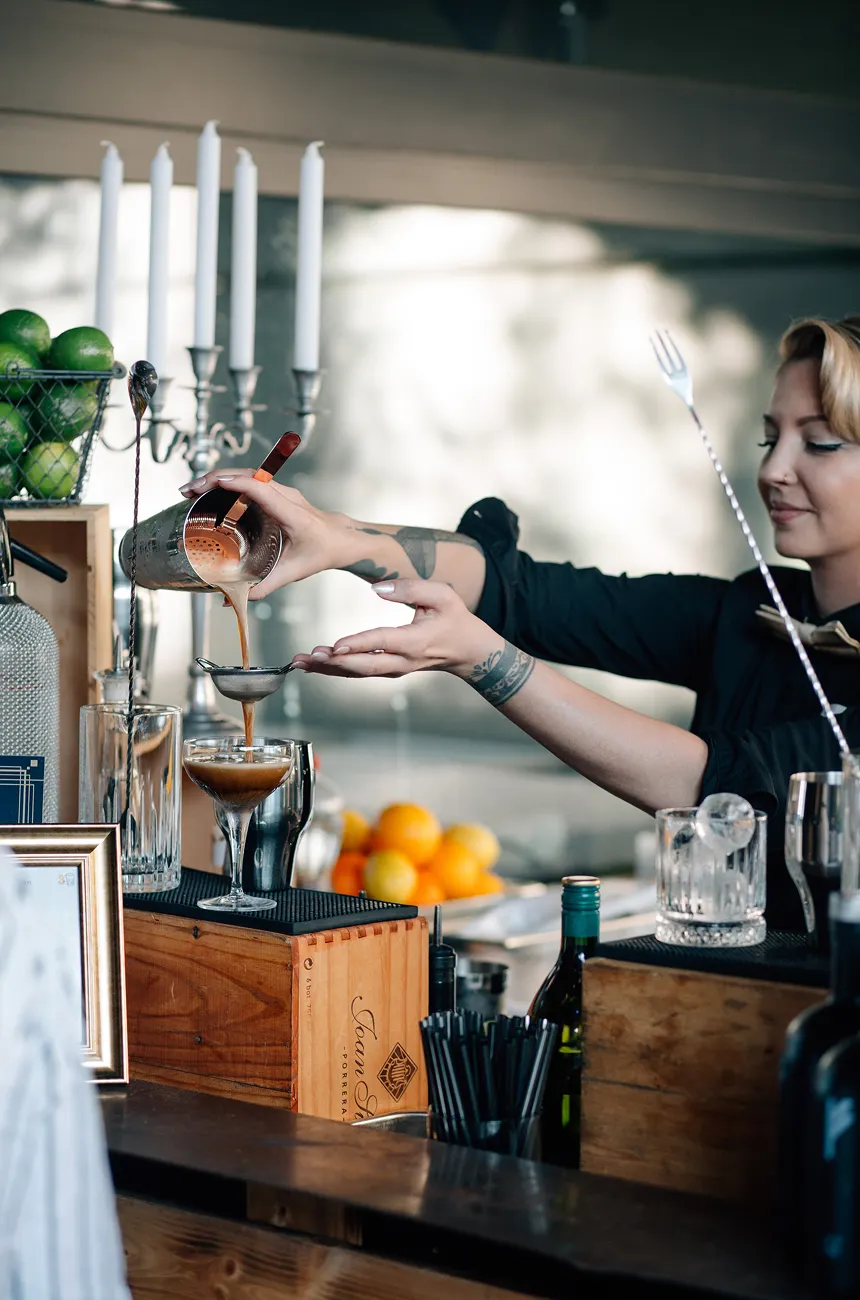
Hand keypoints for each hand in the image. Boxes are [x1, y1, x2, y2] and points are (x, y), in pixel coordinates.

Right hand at [178, 471, 347, 598]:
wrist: (342, 539)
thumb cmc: (322, 552)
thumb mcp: (293, 572)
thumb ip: (264, 587)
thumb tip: (233, 600)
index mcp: (292, 513)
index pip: (262, 489)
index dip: (236, 483)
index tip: (212, 485)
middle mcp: (286, 496)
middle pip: (249, 476)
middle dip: (216, 478)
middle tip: (190, 489)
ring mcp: (282, 491)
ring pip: (247, 475)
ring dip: (219, 478)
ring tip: (193, 489)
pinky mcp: (277, 492)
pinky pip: (250, 481)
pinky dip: (229, 482)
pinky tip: (211, 492)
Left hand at [291, 578, 494, 679]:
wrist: (468, 651)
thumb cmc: (455, 619)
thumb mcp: (442, 595)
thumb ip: (411, 588)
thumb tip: (378, 588)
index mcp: (416, 641)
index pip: (382, 642)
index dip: (358, 644)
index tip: (335, 646)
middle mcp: (402, 660)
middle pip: (363, 666)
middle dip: (333, 663)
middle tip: (307, 657)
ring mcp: (395, 669)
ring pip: (357, 673)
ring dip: (327, 669)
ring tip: (299, 662)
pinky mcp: (388, 670)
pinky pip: (359, 673)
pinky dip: (335, 670)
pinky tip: (314, 664)